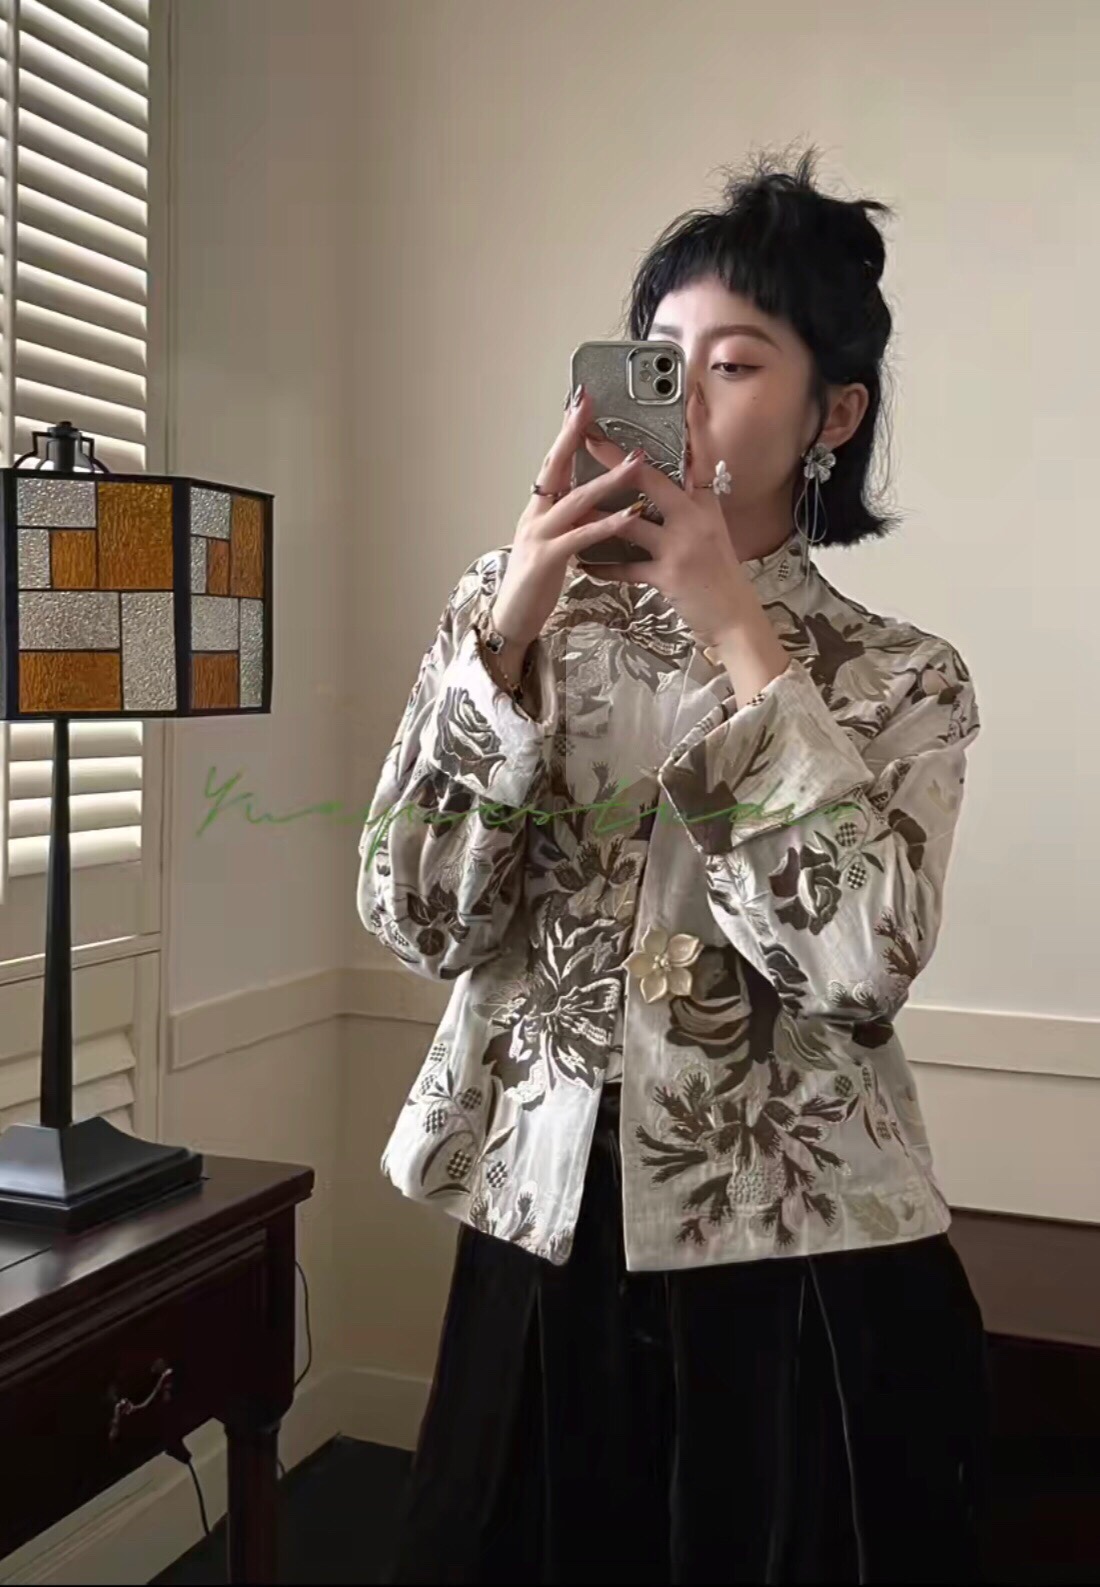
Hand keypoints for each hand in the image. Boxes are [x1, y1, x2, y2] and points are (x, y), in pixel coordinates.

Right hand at [489, 386, 648, 646]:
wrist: (511, 619)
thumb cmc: (535, 584)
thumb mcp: (554, 544)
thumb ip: (570, 521)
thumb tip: (593, 502)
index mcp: (539, 509)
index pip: (554, 462)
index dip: (567, 432)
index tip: (581, 403)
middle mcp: (536, 515)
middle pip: (556, 466)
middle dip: (574, 434)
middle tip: (590, 405)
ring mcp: (539, 535)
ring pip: (576, 499)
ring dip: (608, 478)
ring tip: (635, 461)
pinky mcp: (547, 559)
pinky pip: (582, 537)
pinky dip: (607, 524)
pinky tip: (630, 515)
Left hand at [574, 418, 755, 648]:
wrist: (736, 620)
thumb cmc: (722, 577)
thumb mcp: (715, 533)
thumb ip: (694, 509)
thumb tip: (675, 487)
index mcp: (706, 506)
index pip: (699, 457)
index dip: (692, 427)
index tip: (683, 397)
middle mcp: (694, 520)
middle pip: (651, 480)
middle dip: (616, 461)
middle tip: (591, 440)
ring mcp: (681, 547)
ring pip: (630, 522)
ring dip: (596, 516)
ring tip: (571, 508)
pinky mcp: (668, 575)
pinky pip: (626, 568)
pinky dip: (603, 567)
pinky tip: (585, 566)